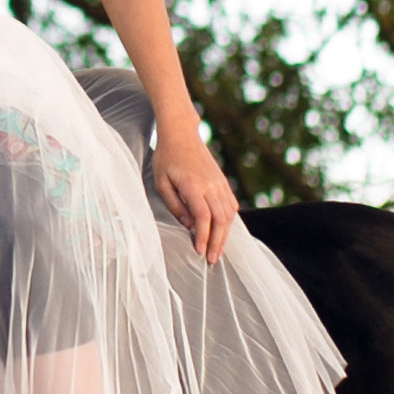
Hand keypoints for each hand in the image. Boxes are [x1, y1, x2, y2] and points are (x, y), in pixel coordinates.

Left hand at [152, 125, 238, 266]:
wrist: (181, 134)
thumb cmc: (166, 158)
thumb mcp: (161, 182)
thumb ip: (174, 205)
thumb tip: (188, 225)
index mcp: (194, 186)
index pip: (203, 218)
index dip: (204, 237)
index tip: (200, 252)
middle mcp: (211, 185)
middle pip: (220, 219)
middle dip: (218, 242)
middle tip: (213, 260)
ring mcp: (220, 182)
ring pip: (229, 214)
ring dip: (225, 234)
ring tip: (219, 250)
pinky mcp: (223, 181)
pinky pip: (232, 204)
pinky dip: (230, 220)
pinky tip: (224, 231)